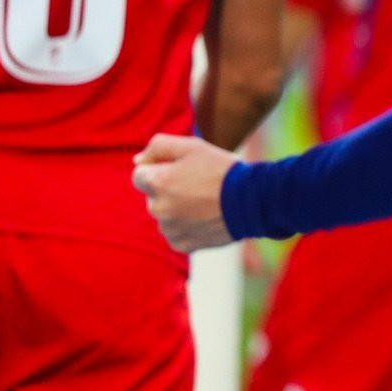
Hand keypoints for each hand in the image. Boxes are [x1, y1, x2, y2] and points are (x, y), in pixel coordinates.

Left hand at [131, 134, 240, 251]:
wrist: (254, 201)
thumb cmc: (222, 170)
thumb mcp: (192, 146)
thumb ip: (158, 146)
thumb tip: (137, 161)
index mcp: (157, 182)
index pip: (139, 175)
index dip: (161, 169)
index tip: (183, 170)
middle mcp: (158, 209)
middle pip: (153, 196)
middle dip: (169, 190)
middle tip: (199, 185)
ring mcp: (170, 229)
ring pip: (164, 215)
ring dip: (177, 209)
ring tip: (205, 203)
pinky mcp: (182, 244)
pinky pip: (175, 234)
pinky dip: (186, 227)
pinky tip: (205, 218)